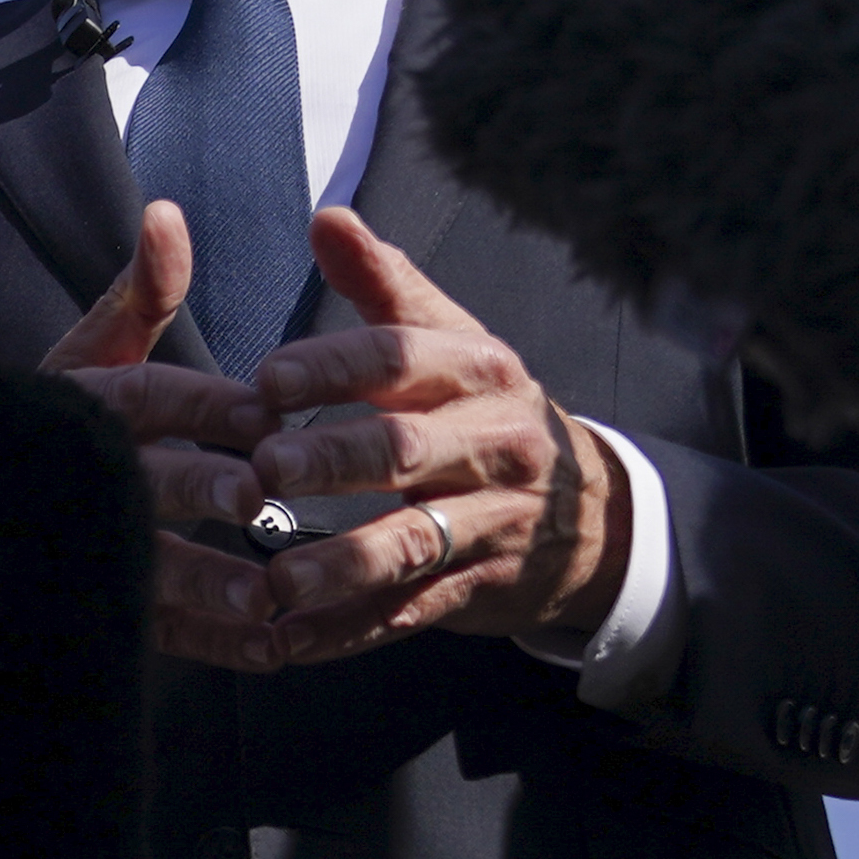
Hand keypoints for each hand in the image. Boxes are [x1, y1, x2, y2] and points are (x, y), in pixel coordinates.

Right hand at [42, 205, 296, 667]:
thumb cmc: (55, 412)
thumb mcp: (93, 344)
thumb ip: (141, 289)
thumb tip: (166, 212)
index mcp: (84, 402)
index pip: (146, 397)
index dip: (203, 404)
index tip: (265, 411)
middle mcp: (77, 476)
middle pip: (139, 482)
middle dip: (199, 489)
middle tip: (258, 499)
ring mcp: (78, 548)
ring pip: (143, 568)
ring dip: (207, 585)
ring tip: (268, 599)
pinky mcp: (89, 607)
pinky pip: (152, 632)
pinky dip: (212, 644)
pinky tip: (271, 650)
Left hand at [235, 211, 631, 667]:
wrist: (594, 515)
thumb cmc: (488, 414)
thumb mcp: (453, 342)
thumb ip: (383, 285)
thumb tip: (327, 217)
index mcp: (478, 373)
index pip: (403, 358)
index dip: (335, 366)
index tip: (267, 378)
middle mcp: (492, 446)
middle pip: (407, 451)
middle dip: (335, 461)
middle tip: (264, 466)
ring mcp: (490, 524)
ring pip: (412, 544)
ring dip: (342, 563)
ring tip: (278, 576)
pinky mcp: (478, 591)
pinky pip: (407, 612)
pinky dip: (347, 631)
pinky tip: (289, 640)